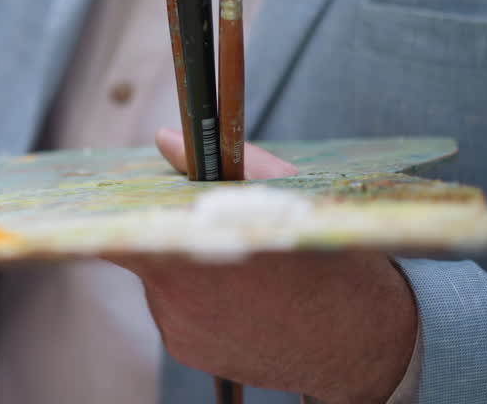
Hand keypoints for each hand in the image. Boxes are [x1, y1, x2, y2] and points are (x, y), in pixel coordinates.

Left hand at [108, 129, 417, 402]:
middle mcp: (176, 293)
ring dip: (182, 259)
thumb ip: (221, 162)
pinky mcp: (183, 348)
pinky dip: (193, 293)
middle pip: (140, 241)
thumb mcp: (288, 193)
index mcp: (196, 246)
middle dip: (161, 223)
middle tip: (198, 215)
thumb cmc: (330, 261)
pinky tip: (239, 295)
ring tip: (237, 264)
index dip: (123, 202)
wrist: (363, 343)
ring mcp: (176, 325)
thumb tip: (166, 139)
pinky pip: (171, 305)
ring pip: (157, 273)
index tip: (130, 188)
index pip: (124, 221)